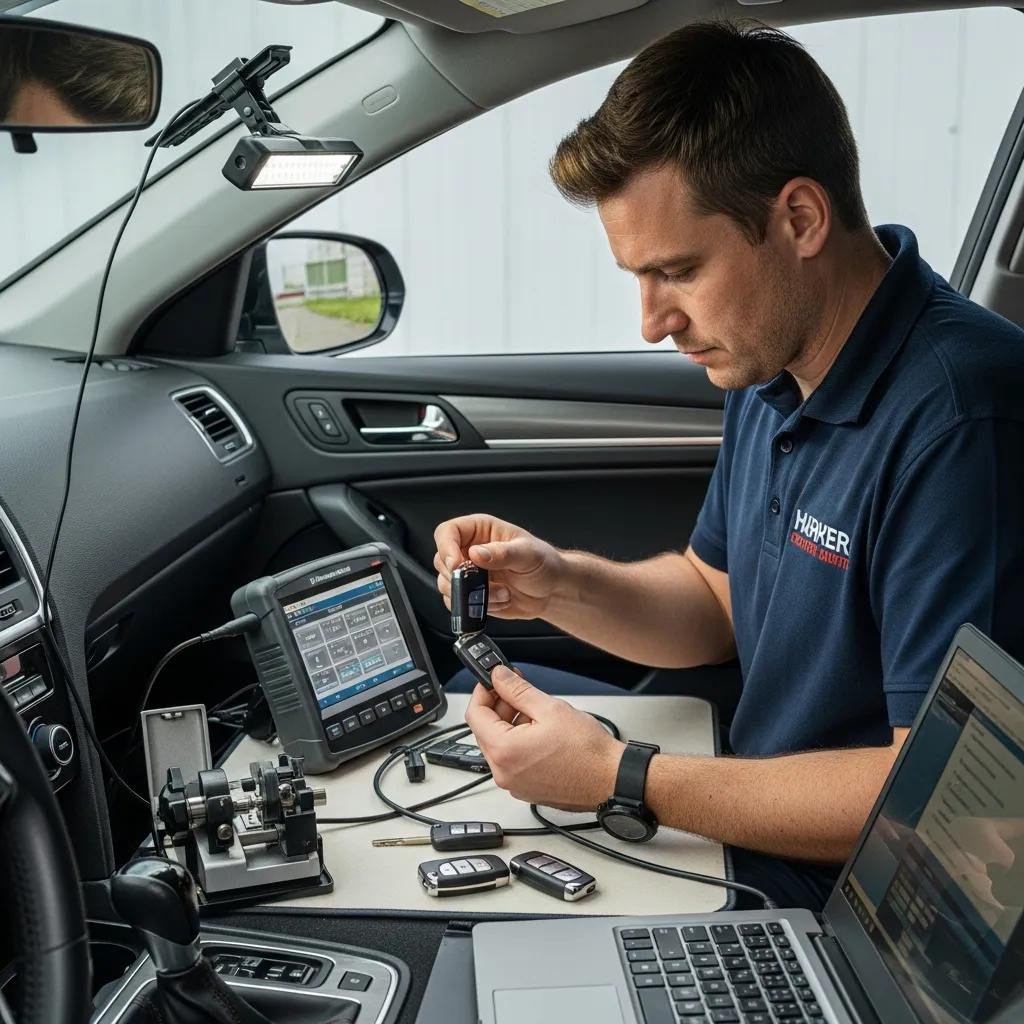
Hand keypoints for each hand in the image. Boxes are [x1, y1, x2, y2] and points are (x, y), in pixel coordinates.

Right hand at [433, 514, 565, 619]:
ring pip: (447, 585)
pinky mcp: (470, 594)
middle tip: (483, 583)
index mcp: (480, 530)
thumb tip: (477, 553)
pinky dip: (476, 607)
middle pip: (441, 561)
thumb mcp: (528, 554)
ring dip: (472, 595)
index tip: (457, 565)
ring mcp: (468, 574)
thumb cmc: (543, 563)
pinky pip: (457, 603)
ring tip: (501, 593)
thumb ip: (503, 553)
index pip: (447, 532)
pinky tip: (499, 601)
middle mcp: (470, 550)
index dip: (446, 548)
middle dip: (461, 578)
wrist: (551, 590)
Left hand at [464, 665, 624, 810]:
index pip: (474, 714)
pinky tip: (540, 731)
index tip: (492, 680)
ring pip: (499, 746)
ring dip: (510, 723)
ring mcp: (514, 785)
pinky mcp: (527, 789)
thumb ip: (517, 690)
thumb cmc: (588, 752)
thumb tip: (499, 677)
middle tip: (517, 688)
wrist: (611, 780)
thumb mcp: (550, 708)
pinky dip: (519, 742)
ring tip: (536, 710)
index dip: (483, 691)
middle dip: (499, 706)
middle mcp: (503, 773)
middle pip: (485, 731)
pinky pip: (512, 761)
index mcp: (504, 752)